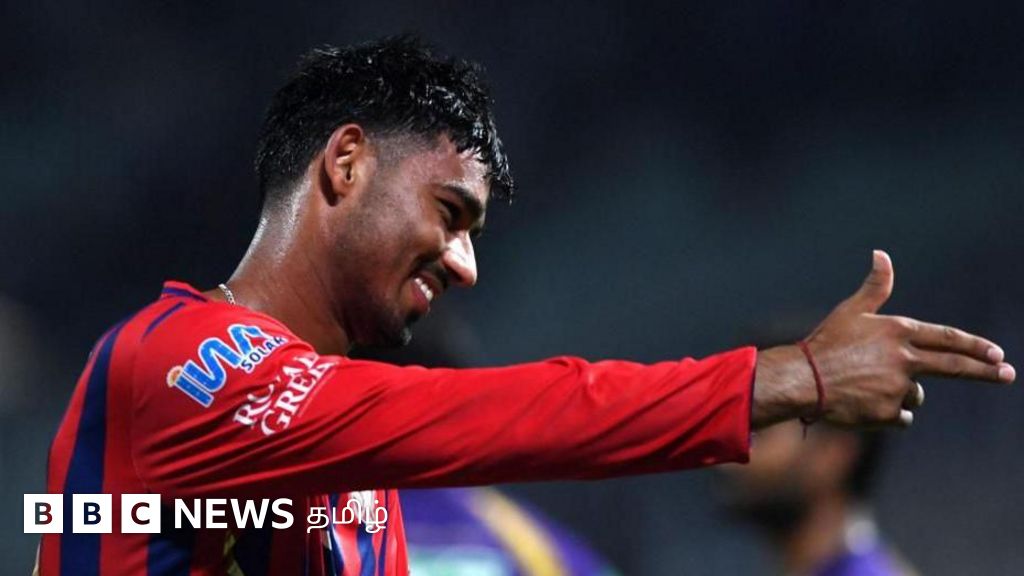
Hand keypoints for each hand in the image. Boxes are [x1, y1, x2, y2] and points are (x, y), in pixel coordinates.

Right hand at [753, 250, 1014, 428]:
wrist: (804, 380)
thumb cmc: (826, 343)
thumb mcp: (851, 311)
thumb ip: (875, 287)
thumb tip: (882, 253)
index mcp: (899, 332)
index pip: (948, 338)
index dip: (975, 345)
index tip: (997, 353)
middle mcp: (905, 359)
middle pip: (955, 367)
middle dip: (986, 371)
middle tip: (1008, 373)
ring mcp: (898, 388)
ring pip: (914, 396)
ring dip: (900, 394)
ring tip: (866, 388)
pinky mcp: (889, 413)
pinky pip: (901, 418)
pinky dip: (888, 414)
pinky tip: (865, 406)